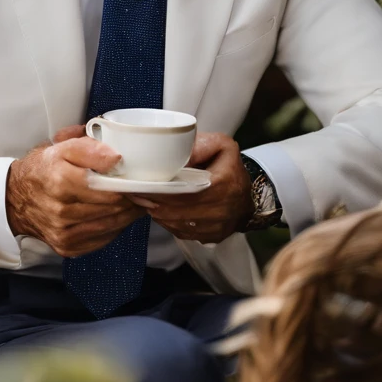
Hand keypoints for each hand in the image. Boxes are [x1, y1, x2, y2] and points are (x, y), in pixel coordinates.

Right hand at [5, 130, 143, 256]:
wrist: (16, 198)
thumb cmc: (43, 169)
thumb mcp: (62, 147)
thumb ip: (90, 147)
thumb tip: (116, 157)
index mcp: (61, 181)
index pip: (109, 188)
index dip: (130, 185)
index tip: (141, 180)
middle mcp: (61, 210)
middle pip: (113, 207)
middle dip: (132, 199)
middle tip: (142, 190)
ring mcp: (64, 232)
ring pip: (111, 224)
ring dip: (128, 214)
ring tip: (134, 202)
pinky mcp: (67, 246)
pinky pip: (102, 238)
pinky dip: (115, 227)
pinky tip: (117, 215)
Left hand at [131, 132, 251, 243]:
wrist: (248, 199)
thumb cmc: (231, 169)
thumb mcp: (223, 146)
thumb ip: (201, 144)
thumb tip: (176, 153)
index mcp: (222, 184)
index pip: (183, 191)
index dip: (160, 190)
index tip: (142, 184)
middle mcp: (220, 210)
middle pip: (175, 209)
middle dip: (152, 201)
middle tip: (134, 192)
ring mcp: (214, 227)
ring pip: (175, 222)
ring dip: (156, 212)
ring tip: (142, 199)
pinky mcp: (209, 238)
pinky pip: (180, 232)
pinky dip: (166, 222)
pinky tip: (159, 210)